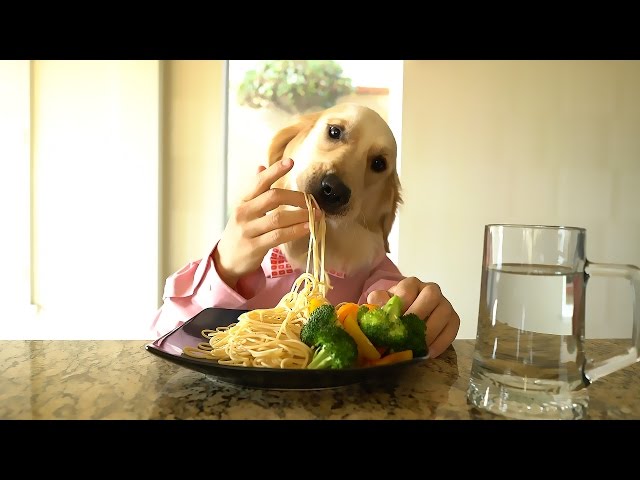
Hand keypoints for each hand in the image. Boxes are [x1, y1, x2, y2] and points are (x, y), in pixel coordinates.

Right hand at [214, 158, 315, 288]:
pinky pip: (278, 236)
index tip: (290, 162)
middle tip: (313, 201)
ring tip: (317, 215)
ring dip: (301, 215)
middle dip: (297, 198)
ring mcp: (248, 230)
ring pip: (278, 218)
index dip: (274, 171)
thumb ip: (255, 190)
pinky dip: (295, 230)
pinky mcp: (254, 246)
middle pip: (273, 197)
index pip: (259, 182)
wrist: (225, 260)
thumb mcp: (244, 209)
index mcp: (243, 201)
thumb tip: (261, 166)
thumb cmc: (240, 232)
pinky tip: (307, 228)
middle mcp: (244, 213)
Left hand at [367, 277, 459, 357]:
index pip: (409, 288)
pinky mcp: (453, 319)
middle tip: (407, 334)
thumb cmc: (393, 311)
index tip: (394, 320)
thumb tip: (379, 306)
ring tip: (418, 347)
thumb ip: (378, 301)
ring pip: (444, 312)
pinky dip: (441, 342)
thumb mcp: (382, 303)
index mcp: (411, 284)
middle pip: (431, 296)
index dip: (402, 303)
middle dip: (419, 315)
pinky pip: (452, 329)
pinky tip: (429, 353)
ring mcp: (444, 304)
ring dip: (431, 331)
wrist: (406, 318)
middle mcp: (431, 290)